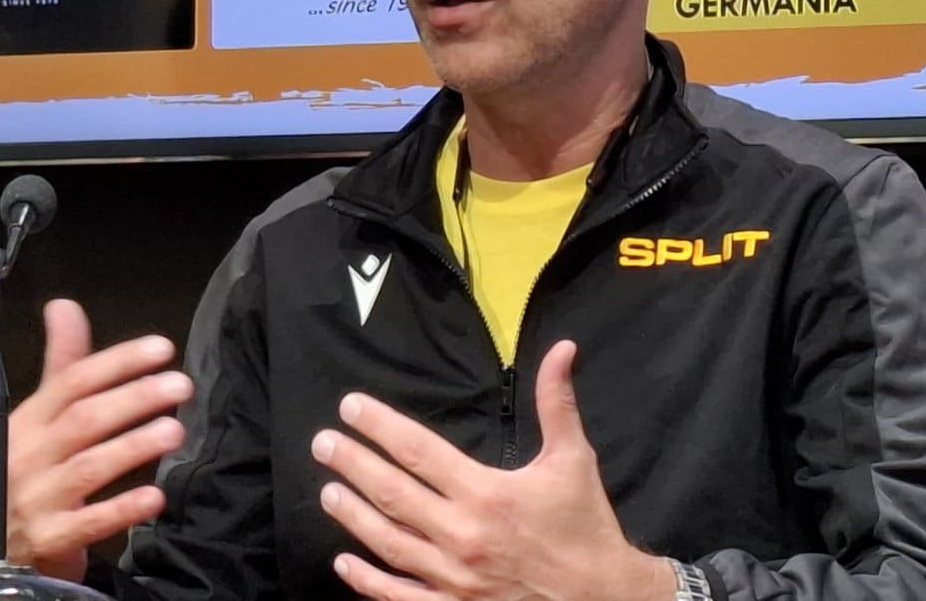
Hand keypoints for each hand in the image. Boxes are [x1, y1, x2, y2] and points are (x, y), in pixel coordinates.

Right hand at [7, 299, 192, 581]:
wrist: (4, 551)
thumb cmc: (33, 472)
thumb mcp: (41, 418)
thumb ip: (64, 365)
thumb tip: (63, 305)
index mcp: (28, 421)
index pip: (72, 382)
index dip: (118, 361)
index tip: (163, 348)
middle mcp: (28, 456)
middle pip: (83, 419)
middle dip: (134, 398)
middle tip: (182, 384)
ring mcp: (36, 500)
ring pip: (89, 468)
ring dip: (134, 446)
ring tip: (175, 430)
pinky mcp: (50, 540)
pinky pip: (89, 524)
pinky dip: (123, 509)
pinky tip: (156, 496)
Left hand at [311, 339, 675, 600]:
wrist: (603, 598)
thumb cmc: (585, 526)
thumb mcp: (574, 458)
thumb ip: (557, 402)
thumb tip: (562, 350)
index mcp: (485, 493)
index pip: (418, 451)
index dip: (380, 426)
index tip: (351, 407)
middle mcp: (461, 535)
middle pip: (392, 494)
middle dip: (354, 465)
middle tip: (322, 443)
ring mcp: (453, 577)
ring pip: (388, 542)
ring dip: (353, 516)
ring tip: (327, 491)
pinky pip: (400, 596)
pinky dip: (368, 581)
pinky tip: (345, 563)